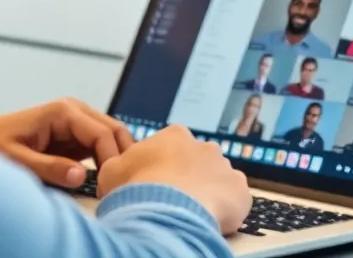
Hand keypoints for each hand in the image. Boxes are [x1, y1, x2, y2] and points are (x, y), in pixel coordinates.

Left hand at [0, 98, 133, 188]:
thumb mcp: (18, 160)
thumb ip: (49, 168)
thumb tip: (81, 175)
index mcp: (63, 111)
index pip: (103, 134)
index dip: (111, 160)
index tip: (110, 186)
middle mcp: (74, 110)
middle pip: (114, 130)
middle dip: (121, 156)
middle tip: (119, 185)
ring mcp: (76, 121)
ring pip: (111, 136)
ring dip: (116, 157)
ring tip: (115, 184)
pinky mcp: (74, 134)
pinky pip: (100, 144)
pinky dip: (107, 159)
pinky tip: (106, 179)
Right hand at [97, 125, 251, 234]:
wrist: (166, 211)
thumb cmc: (136, 188)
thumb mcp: (111, 170)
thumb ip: (119, 164)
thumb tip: (118, 169)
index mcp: (174, 135)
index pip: (172, 146)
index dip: (164, 165)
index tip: (157, 182)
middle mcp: (203, 146)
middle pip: (197, 160)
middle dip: (189, 176)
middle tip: (174, 198)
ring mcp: (225, 167)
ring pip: (217, 178)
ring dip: (207, 191)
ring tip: (191, 211)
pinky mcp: (241, 190)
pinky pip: (235, 198)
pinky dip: (226, 208)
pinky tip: (209, 217)